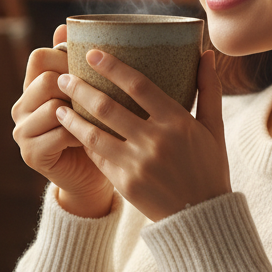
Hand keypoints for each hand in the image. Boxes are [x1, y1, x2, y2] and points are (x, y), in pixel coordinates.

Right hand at [11, 24, 113, 216]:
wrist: (94, 177)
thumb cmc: (97, 130)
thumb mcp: (90, 94)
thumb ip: (77, 64)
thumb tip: (64, 26)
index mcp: (32, 88)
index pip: (39, 57)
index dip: (65, 58)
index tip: (91, 67)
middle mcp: (22, 107)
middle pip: (45, 80)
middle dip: (76, 86)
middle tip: (101, 97)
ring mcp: (22, 132)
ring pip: (52, 106)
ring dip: (81, 112)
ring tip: (101, 119)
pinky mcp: (31, 154)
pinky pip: (58, 132)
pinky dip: (81, 134)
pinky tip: (97, 139)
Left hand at [54, 49, 230, 221]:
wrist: (201, 218)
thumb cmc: (209, 168)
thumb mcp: (214, 128)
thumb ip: (209, 89)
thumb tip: (206, 53)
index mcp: (177, 122)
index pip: (139, 86)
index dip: (113, 67)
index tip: (93, 53)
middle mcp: (155, 141)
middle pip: (108, 107)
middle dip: (81, 89)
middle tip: (63, 76)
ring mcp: (138, 164)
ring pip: (95, 134)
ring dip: (73, 117)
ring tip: (58, 104)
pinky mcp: (125, 183)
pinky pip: (98, 157)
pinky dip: (84, 141)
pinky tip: (72, 130)